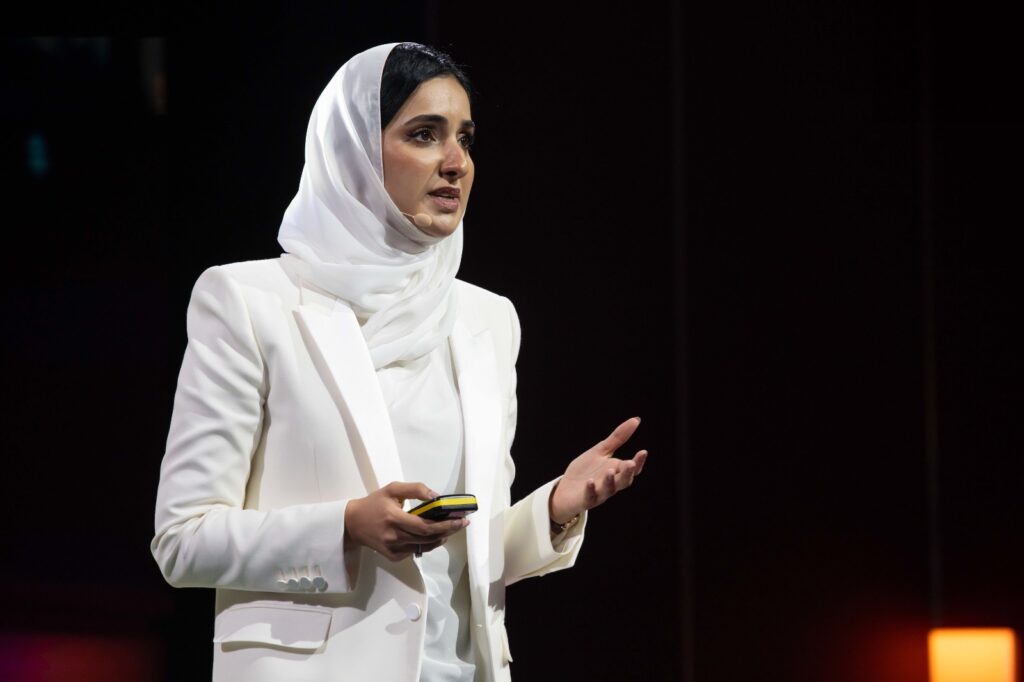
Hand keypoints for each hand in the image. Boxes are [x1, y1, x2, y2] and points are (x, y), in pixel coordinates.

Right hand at [344, 482, 469, 561]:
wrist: (352, 523)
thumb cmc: (374, 504)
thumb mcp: (392, 489)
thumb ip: (415, 489)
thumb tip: (436, 496)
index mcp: (394, 518)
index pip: (425, 526)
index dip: (445, 524)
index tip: (461, 519)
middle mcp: (394, 537)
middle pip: (428, 538)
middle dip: (448, 531)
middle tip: (462, 523)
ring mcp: (393, 549)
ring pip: (424, 547)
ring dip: (440, 538)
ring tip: (451, 528)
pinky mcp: (392, 557)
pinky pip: (415, 551)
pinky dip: (427, 544)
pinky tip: (433, 535)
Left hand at [549, 417, 647, 523]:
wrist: (565, 490)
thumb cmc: (586, 471)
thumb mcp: (601, 450)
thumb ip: (618, 438)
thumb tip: (636, 420)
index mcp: (616, 471)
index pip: (632, 468)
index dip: (639, 462)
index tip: (643, 452)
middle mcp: (611, 484)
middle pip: (624, 481)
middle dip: (628, 473)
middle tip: (631, 463)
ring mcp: (599, 493)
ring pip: (609, 490)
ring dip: (610, 481)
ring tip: (610, 471)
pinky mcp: (585, 500)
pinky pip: (590, 497)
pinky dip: (591, 490)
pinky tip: (590, 481)